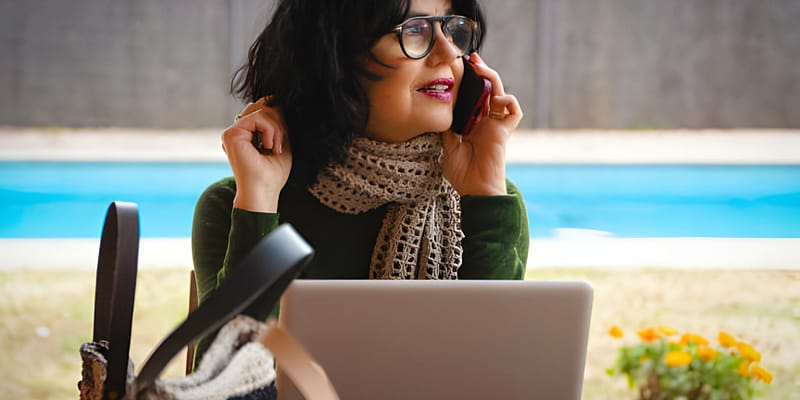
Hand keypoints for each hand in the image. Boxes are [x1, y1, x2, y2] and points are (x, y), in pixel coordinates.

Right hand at [221, 97, 291, 211]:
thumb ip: (277, 122)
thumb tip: (274, 98)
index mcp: (246, 133)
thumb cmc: (273, 174)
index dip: (277, 118)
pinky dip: (271, 131)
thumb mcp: (280, 141)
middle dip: (278, 122)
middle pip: (262, 105)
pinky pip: (259, 117)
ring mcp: (232, 132)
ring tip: (275, 148)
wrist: (264, 192)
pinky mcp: (232, 134)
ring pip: (262, 110)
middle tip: (280, 146)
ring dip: (277, 129)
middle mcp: (237, 131)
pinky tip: (270, 147)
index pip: (263, 109)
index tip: (281, 142)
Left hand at [443, 53, 522, 195]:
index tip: (459, 67)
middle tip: (471, 58)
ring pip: (501, 94)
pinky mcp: (504, 132)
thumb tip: (441, 107)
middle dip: (481, 71)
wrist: (475, 190)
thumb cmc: (463, 174)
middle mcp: (486, 122)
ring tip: (480, 69)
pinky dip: (507, 101)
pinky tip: (494, 100)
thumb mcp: (448, 145)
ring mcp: (496, 126)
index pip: (474, 96)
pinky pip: (514, 111)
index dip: (469, 82)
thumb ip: (448, 126)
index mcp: (473, 123)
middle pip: (488, 89)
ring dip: (492, 79)